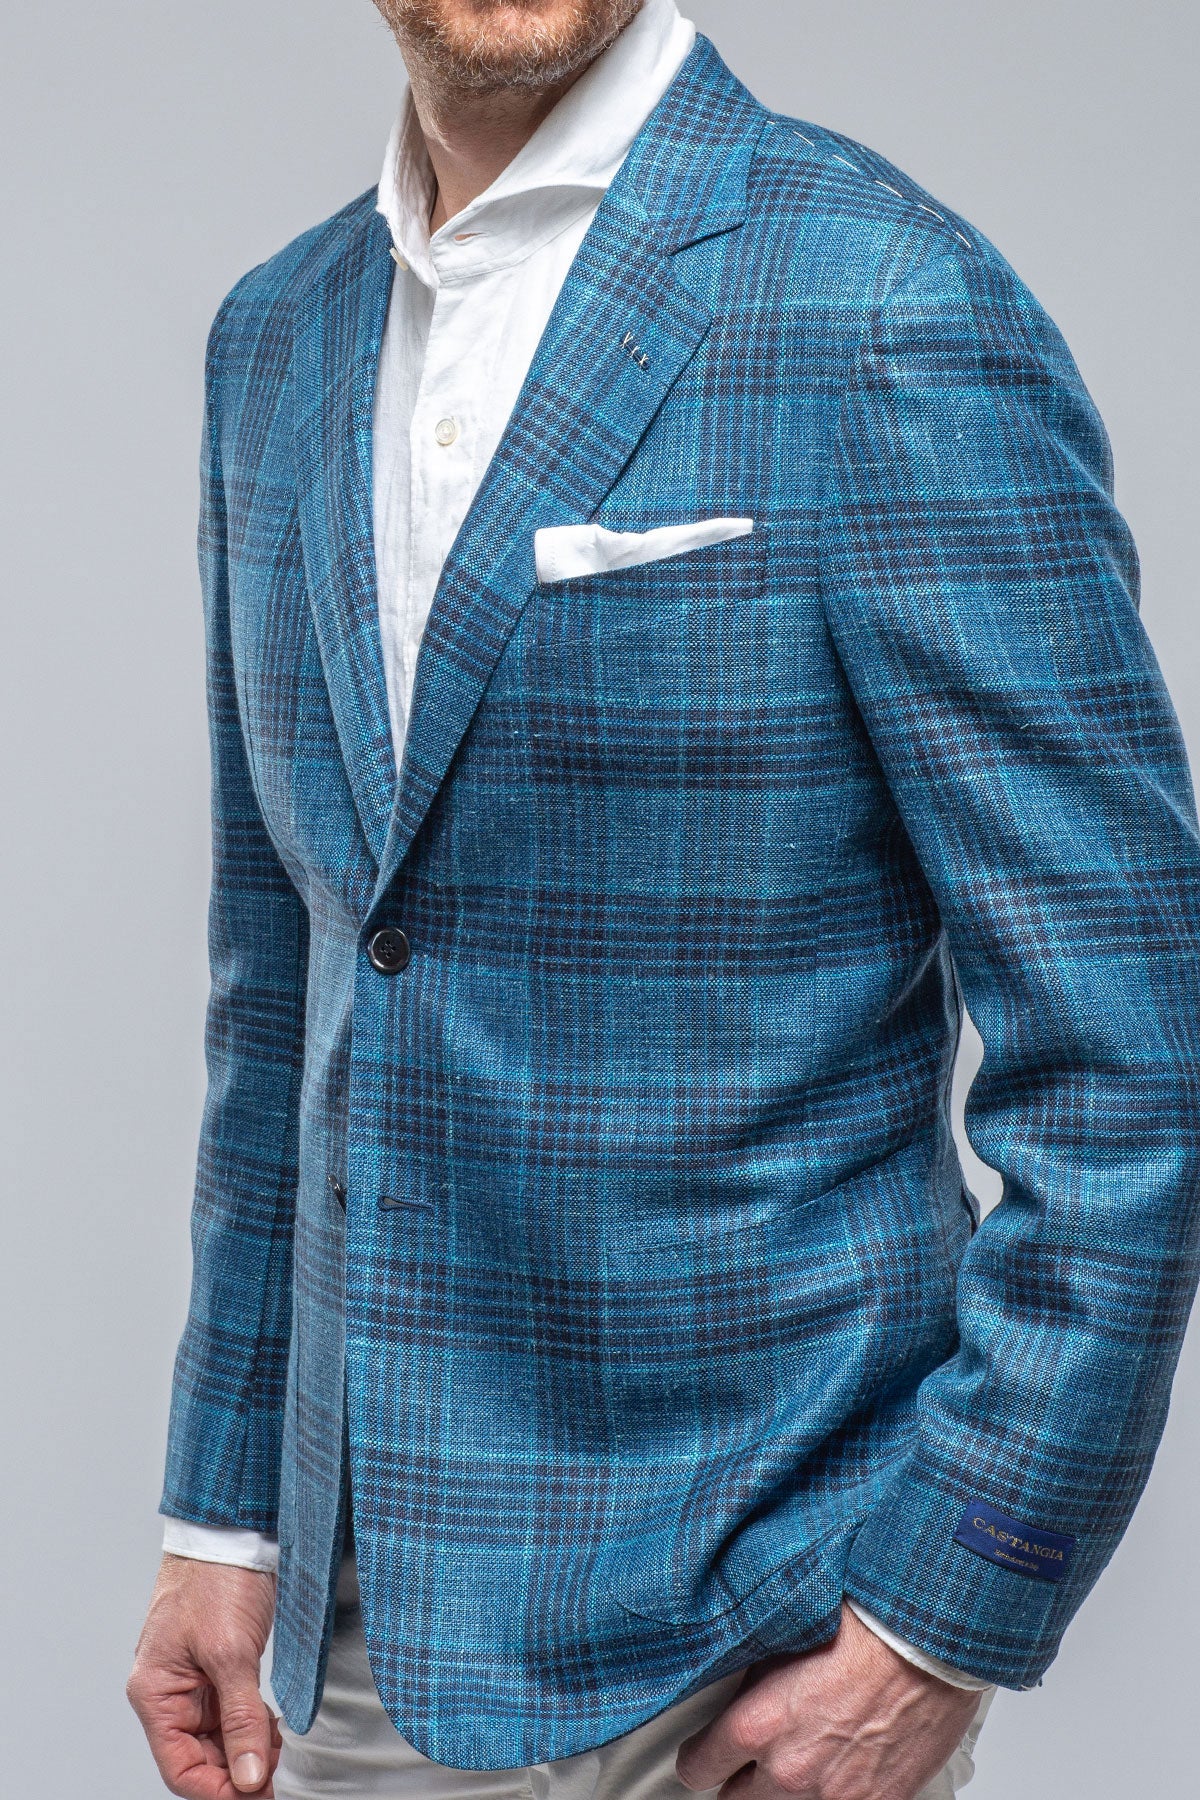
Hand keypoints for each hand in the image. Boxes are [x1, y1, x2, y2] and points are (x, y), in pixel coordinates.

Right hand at [127, 1553, 280, 1797]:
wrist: (234, 1529)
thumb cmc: (217, 1578)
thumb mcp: (231, 1653)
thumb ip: (241, 1719)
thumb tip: (250, 1778)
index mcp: (155, 1692)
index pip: (180, 1769)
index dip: (218, 1791)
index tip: (257, 1795)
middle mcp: (169, 1691)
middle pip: (199, 1758)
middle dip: (238, 1770)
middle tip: (275, 1773)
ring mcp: (194, 1679)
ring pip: (218, 1738)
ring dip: (248, 1749)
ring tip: (277, 1746)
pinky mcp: (218, 1666)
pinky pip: (230, 1713)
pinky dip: (253, 1725)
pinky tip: (273, 1726)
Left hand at [675, 1603, 983, 1799]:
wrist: (929, 1640)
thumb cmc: (866, 1626)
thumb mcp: (784, 1641)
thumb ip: (752, 1681)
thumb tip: (734, 1693)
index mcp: (758, 1724)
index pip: (697, 1767)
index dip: (702, 1754)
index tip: (710, 1748)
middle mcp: (790, 1769)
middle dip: (742, 1776)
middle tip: (755, 1753)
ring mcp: (832, 1796)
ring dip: (786, 1789)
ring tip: (803, 1756)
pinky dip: (832, 1794)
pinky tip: (840, 1767)